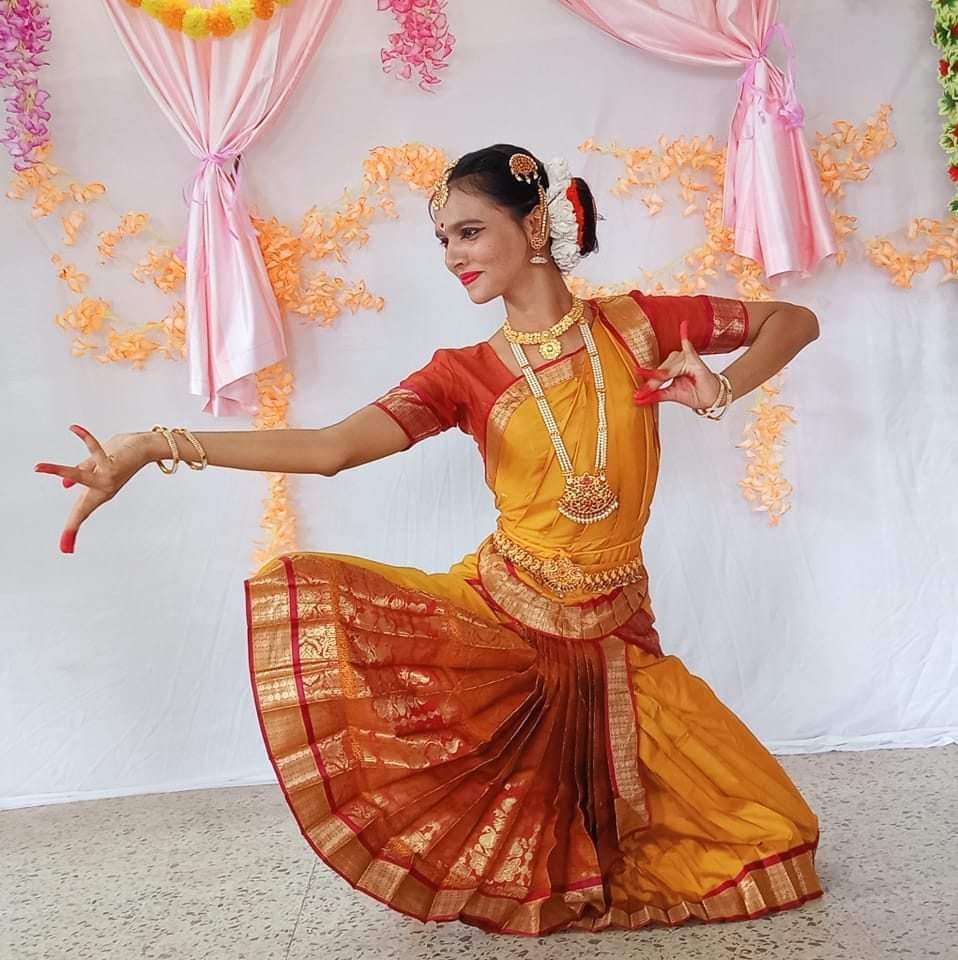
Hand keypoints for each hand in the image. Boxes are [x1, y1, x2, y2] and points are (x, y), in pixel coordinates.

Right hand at [34, 425, 149, 553]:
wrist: (147, 446)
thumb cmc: (123, 455)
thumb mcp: (99, 466)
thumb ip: (84, 472)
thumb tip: (65, 486)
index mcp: (99, 490)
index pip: (82, 512)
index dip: (72, 530)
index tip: (66, 549)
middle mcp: (104, 488)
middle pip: (82, 509)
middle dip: (73, 526)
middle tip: (65, 547)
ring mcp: (108, 477)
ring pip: (80, 476)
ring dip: (58, 470)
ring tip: (37, 467)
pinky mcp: (113, 462)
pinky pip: (95, 450)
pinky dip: (85, 438)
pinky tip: (74, 428)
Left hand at [633, 320, 723, 409]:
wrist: (712, 398)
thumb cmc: (694, 393)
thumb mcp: (671, 395)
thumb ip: (656, 395)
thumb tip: (638, 400)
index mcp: (669, 367)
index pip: (655, 374)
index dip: (647, 385)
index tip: (636, 395)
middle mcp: (676, 360)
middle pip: (661, 370)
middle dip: (653, 383)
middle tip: (643, 393)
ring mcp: (685, 358)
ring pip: (669, 367)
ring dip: (666, 376)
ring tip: (674, 382)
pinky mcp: (695, 358)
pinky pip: (688, 345)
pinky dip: (685, 336)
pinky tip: (684, 325)